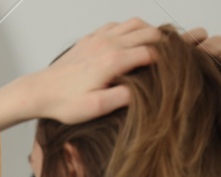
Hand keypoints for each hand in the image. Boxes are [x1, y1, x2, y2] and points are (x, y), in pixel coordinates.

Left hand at [21, 20, 220, 125]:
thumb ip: (120, 99)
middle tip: (179, 55)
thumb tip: (144, 92)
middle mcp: (107, 44)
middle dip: (166, 43)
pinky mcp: (91, 38)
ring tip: (160, 47)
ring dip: (150, 32)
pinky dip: (131, 29)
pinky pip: (118, 25)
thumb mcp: (94, 108)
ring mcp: (98, 38)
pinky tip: (134, 41)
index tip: (181, 67)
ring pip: (134, 24)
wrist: (39, 91)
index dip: (169, 59)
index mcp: (112, 61)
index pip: (151, 52)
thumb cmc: (64, 104)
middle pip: (147, 33)